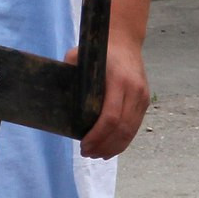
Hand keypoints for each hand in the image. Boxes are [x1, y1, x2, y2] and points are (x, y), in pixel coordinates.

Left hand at [79, 35, 150, 158]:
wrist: (125, 42)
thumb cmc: (99, 51)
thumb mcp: (79, 55)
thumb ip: (68, 71)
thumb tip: (53, 95)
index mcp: (119, 80)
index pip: (110, 117)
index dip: (97, 136)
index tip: (83, 145)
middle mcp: (134, 90)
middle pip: (121, 128)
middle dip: (104, 145)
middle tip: (87, 154)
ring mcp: (142, 97)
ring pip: (130, 131)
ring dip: (114, 147)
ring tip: (97, 155)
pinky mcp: (145, 102)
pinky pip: (135, 127)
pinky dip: (123, 141)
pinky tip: (110, 149)